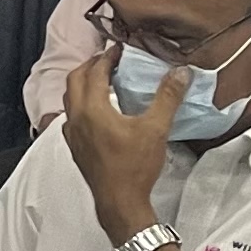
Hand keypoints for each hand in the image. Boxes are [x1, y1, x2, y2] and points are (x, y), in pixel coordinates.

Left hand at [61, 51, 182, 241]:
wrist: (119, 201)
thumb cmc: (135, 166)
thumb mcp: (156, 128)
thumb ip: (168, 96)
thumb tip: (181, 71)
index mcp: (92, 109)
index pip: (94, 72)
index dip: (107, 57)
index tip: (120, 49)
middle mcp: (76, 118)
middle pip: (74, 80)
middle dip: (90, 65)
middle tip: (110, 59)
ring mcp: (72, 134)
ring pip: (70, 98)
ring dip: (83, 83)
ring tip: (104, 79)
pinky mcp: (74, 146)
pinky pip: (71, 115)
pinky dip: (81, 102)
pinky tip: (98, 109)